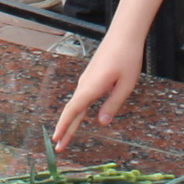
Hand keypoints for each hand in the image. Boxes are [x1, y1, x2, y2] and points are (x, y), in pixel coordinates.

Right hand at [53, 0, 163, 148]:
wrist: (124, 34)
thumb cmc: (127, 58)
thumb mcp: (125, 85)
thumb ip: (113, 105)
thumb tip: (101, 123)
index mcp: (91, 88)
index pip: (73, 111)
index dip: (64, 127)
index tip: (56, 142)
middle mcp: (85, 84)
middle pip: (72, 111)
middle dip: (65, 130)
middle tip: (58, 148)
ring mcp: (86, 79)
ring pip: (76, 103)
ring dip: (71, 121)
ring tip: (66, 136)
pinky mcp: (91, 76)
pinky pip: (82, 96)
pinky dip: (77, 110)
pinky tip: (79, 116)